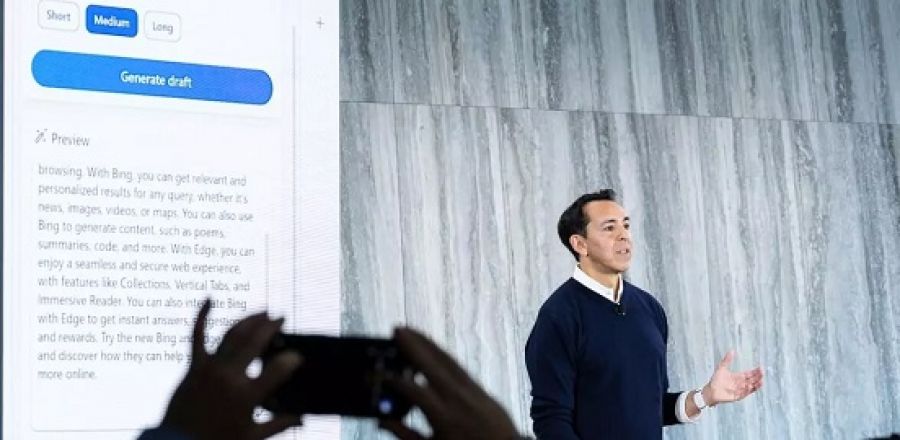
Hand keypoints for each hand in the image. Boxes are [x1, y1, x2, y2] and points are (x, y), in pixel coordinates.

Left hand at [159, 299, 301, 439]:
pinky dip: (202, 316)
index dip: (291, 360)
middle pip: (255, 342)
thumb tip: (302, 418)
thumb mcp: (252, 437)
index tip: (297, 355)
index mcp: (246, 395)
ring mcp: (210, 368)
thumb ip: (279, 425)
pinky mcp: (194, 366)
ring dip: (249, 319)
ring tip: (262, 312)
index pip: (276, 369)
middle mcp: (229, 377)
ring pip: (233, 335)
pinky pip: (197, 336)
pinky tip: (209, 299)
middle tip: (281, 318)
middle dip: (271, 326)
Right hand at [378, 328, 519, 439]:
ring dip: (428, 343)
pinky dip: (443, 355)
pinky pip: (459, 367)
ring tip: (410, 331)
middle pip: (432, 366)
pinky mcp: (481, 390)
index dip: (395, 381)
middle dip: (414, 346)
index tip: (380, 373)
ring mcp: (472, 392)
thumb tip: (382, 421)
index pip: (415, 391)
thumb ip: (405, 435)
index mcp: (444, 417)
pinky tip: (431, 349)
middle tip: (396, 329)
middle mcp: (458, 399)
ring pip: (447, 360)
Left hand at [703, 350, 763, 405]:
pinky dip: (748, 391)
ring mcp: (739, 390)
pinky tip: (751, 387)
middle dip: (758, 377)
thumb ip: (727, 360)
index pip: (749, 374)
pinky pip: (744, 394)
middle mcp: (741, 384)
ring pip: (750, 387)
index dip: (755, 371)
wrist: (710, 390)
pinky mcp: (737, 396)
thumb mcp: (722, 368)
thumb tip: (732, 350)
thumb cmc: (716, 380)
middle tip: (762, 373)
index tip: (761, 367)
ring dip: (756, 385)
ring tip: (761, 381)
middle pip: (752, 380)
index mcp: (738, 377)